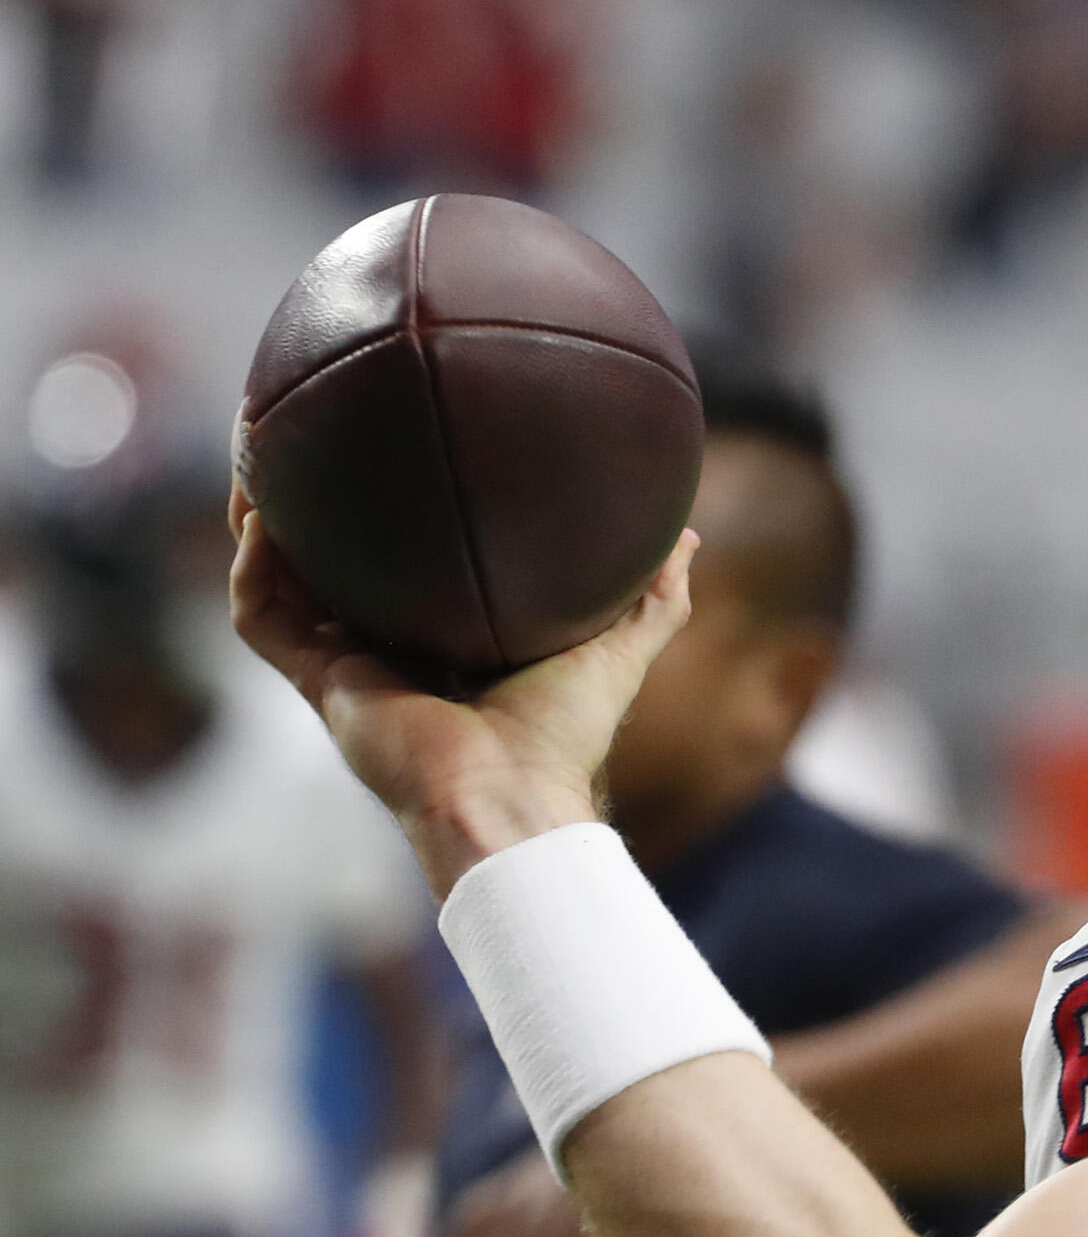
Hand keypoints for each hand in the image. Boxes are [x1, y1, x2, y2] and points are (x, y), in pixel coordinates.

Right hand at [227, 487, 696, 896]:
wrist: (514, 795)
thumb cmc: (565, 736)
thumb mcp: (619, 650)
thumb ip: (652, 598)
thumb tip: (685, 536)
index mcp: (446, 645)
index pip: (407, 575)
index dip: (392, 523)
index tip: (391, 457)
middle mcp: (388, 653)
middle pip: (331, 572)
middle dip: (311, 511)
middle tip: (303, 442)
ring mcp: (346, 670)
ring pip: (280, 585)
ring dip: (260, 523)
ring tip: (257, 458)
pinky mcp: (321, 687)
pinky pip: (263, 620)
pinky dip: (254, 569)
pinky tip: (263, 518)